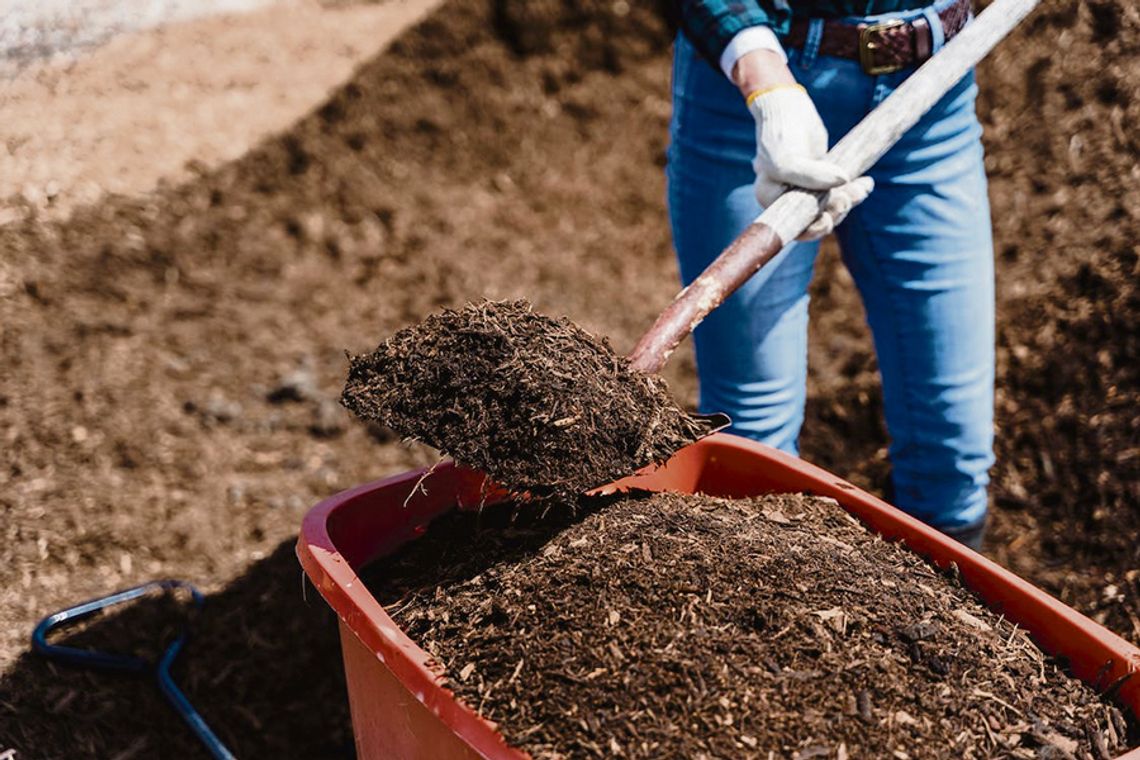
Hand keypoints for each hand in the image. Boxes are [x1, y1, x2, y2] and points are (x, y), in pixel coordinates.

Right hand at [733, 53, 872, 240]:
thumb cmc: (781, 133)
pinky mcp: (822, 179)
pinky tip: (866, 183)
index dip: (812, 230)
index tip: (828, 219)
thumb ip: (810, 175)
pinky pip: (839, 192)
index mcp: (770, 199)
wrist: (789, 108)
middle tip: (848, 198)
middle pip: (814, 220)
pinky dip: (854, 190)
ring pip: (830, 207)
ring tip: (863, 187)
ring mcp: (805, 189)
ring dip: (849, 200)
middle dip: (835, 212)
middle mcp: (786, 198)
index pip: (792, 227)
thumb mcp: (787, 158)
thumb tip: (844, 182)